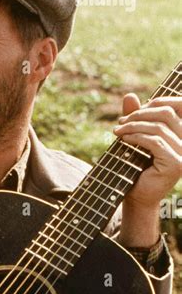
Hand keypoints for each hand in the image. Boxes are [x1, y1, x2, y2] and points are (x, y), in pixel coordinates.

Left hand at [113, 94, 181, 210]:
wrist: (137, 198)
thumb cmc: (136, 168)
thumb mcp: (136, 138)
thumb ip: (136, 117)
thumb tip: (129, 95)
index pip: (179, 105)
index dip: (157, 102)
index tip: (135, 110)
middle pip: (167, 114)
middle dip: (140, 113)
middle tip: (120, 122)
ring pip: (158, 128)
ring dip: (133, 126)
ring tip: (117, 131)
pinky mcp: (175, 164)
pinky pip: (154, 142)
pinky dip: (136, 138)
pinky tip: (124, 140)